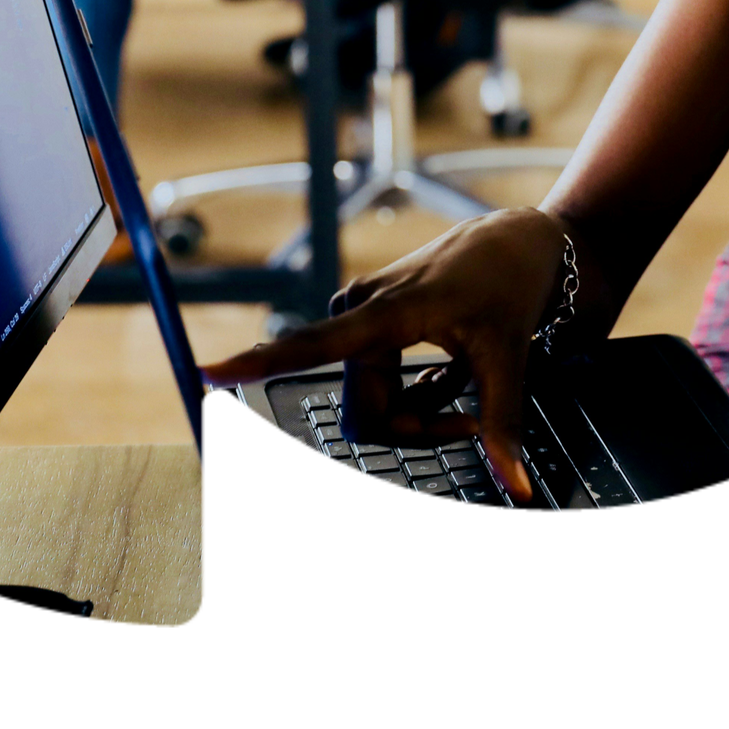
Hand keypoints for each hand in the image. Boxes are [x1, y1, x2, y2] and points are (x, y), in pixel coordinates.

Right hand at [197, 208, 582, 500]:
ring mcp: (364, 316)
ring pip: (376, 405)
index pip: (314, 344)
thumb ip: (503, 424)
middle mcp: (361, 310)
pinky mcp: (370, 322)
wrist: (518, 241)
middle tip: (468, 418)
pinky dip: (420, 394)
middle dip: (417, 428)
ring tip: (463, 381)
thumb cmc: (509, 284)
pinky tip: (450, 370)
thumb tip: (518, 487)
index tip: (209, 373)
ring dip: (422, 411)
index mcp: (387, 312)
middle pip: (367, 411)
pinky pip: (382, 387)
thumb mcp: (510, 356)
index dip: (259, 362)